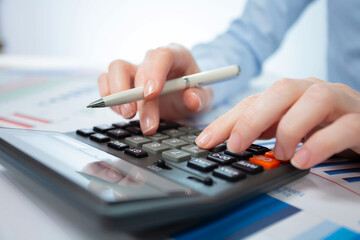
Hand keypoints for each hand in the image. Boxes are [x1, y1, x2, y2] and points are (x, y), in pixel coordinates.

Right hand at [97, 43, 212, 134]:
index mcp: (177, 55)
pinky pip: (106, 80)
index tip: (151, 94)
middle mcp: (154, 60)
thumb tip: (191, 99)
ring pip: (116, 69)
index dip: (154, 72)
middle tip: (140, 119)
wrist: (182, 98)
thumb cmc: (192, 93)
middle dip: (137, 96)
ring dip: (117, 94)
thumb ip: (201, 98)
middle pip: (139, 68)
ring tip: (127, 115)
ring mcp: (136, 68)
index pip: (162, 55)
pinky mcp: (123, 80)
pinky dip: (108, 96)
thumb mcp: (204, 98)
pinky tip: (120, 112)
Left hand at [196, 77, 359, 168]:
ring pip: (314, 100)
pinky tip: (303, 160)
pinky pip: (343, 127)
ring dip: (289, 129)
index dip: (226, 120)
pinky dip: (320, 144)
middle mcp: (311, 91)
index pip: (252, 101)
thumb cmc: (323, 124)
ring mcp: (338, 102)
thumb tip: (229, 141)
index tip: (205, 141)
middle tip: (235, 145)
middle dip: (252, 119)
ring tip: (281, 154)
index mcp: (289, 94)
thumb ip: (263, 130)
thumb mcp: (286, 125)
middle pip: (280, 91)